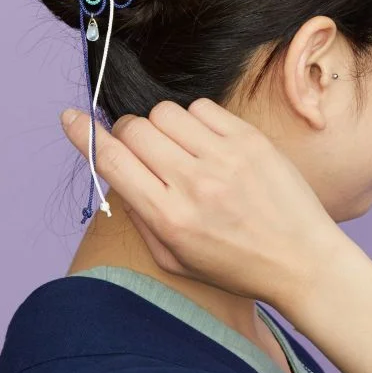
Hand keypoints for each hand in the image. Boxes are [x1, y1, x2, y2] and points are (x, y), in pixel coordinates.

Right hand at [60, 98, 343, 307]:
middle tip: (145, 150)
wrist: (302, 260)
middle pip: (135, 129)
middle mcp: (192, 183)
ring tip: (181, 149)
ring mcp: (224, 157)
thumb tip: (116, 170)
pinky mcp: (250, 139)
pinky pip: (202, 107)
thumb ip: (139, 215)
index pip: (111, 160)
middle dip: (128, 134)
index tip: (69, 118)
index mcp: (169, 218)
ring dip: (162, 126)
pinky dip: (195, 120)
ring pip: (165, 112)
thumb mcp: (175, 258)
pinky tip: (208, 143)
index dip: (82, 135)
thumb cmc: (236, 265)